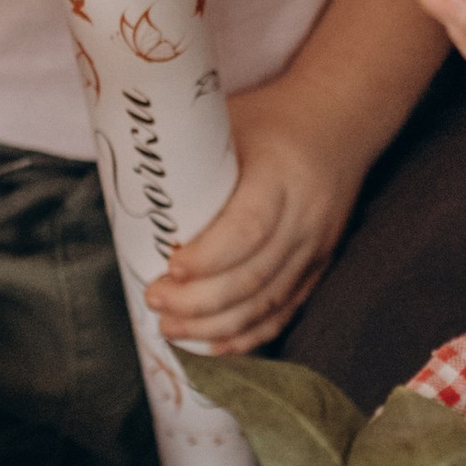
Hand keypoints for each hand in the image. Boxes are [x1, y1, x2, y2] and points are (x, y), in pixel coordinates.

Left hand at [148, 77, 366, 354]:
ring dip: (218, 326)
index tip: (168, 268)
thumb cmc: (271, 119)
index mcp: (280, 175)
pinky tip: (216, 345)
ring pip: (269, 302)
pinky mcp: (319, 264)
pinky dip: (250, 334)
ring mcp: (316, 245)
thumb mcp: (230, 122)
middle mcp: (304, 216)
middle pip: (255, 275)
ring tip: (171, 329)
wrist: (341, 120)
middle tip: (155, 302)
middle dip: (200, 301)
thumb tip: (124, 195)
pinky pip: (286, 310)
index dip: (209, 257)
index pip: (248, 228)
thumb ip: (188, 158)